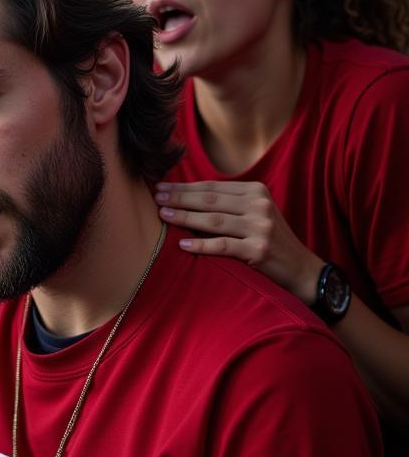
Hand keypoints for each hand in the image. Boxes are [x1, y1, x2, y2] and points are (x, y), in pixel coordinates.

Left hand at [155, 181, 322, 302]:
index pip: (212, 187)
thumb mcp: (253, 214)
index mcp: (256, 191)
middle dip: (179, 198)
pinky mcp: (258, 250)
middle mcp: (259, 205)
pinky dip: (200, 246)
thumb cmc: (269, 239)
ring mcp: (260, 227)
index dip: (184, 187)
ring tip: (163, 216)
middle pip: (209, 200)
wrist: (302, 268)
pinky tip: (181, 245)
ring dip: (185, 218)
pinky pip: (222, 246)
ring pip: (213, 220)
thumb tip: (183, 198)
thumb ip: (227, 204)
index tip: (161, 187)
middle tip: (156, 198)